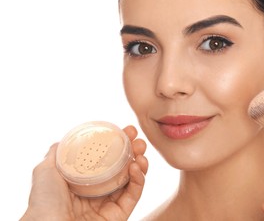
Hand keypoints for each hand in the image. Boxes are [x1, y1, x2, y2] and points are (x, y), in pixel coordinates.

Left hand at [21, 125, 147, 220]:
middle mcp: (97, 191)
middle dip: (133, 151)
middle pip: (122, 168)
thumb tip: (65, 140)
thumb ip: (57, 154)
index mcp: (83, 181)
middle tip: (138, 139)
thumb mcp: (45, 170)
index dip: (117, 144)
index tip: (125, 130)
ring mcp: (109, 203)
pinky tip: (137, 167)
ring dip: (140, 163)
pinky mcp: (119, 215)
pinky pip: (134, 195)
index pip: (106, 159)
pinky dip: (139, 180)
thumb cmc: (43, 202)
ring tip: (141, 152)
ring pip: (132, 180)